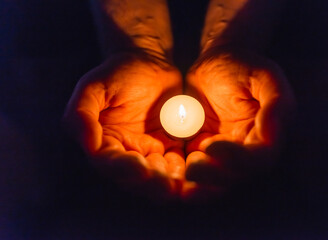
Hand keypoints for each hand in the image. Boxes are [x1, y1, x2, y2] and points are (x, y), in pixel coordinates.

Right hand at [63, 52, 184, 200]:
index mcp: (103, 142)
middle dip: (150, 184)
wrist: (149, 61)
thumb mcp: (93, 87)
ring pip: (157, 174)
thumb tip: (89, 147)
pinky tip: (191, 168)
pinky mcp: (170, 145)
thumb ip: (81, 114)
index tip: (140, 168)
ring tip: (180, 184)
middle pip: (135, 177)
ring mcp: (149, 150)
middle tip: (166, 186)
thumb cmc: (118, 72)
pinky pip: (177, 162)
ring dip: (168, 182)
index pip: (109, 163)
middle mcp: (125, 151)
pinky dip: (183, 169)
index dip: (123, 169)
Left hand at [183, 48, 294, 198]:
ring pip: (214, 178)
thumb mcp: (265, 76)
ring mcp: (223, 151)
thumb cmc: (243, 65)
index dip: (238, 159)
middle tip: (193, 167)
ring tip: (182, 173)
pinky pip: (194, 166)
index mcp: (267, 135)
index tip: (211, 146)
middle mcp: (247, 149)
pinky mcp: (201, 148)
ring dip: (199, 182)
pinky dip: (183, 172)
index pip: (259, 159)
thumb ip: (276, 102)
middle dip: (214, 176)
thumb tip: (271, 132)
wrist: (216, 62)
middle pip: (235, 175)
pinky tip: (170, 171)